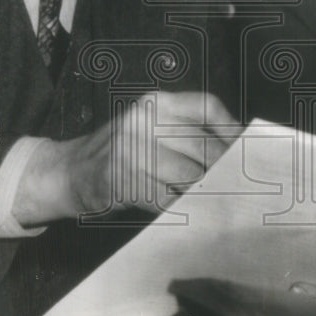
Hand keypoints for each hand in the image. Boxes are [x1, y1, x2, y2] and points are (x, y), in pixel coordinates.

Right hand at [13, 91, 236, 224]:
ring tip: (220, 204)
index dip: (232, 129)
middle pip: (202, 145)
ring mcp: (131, 148)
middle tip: (240, 188)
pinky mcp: (121, 180)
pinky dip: (183, 208)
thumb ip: (184, 133)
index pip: (206, 106)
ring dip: (206, 193)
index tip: (247, 150)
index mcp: (156, 102)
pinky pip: (165, 198)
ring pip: (187, 175)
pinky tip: (191, 214)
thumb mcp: (149, 128)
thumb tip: (234, 154)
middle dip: (223, 171)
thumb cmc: (119, 152)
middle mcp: (144, 119)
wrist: (68, 171)